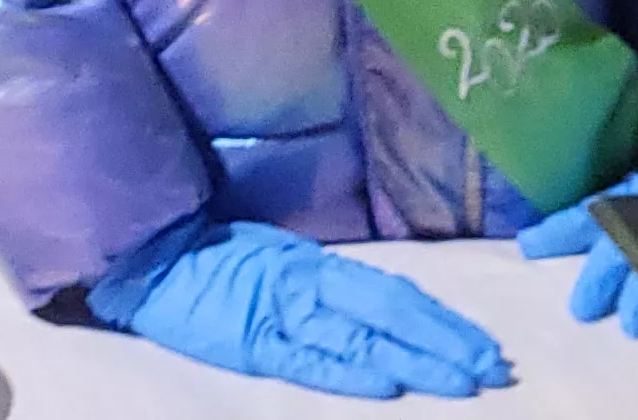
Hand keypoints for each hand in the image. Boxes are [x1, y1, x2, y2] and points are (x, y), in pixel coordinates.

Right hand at [88, 218, 510, 399]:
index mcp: (314, 266)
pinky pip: (307, 357)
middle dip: (447, 341)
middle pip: (392, 311)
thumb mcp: (272, 265)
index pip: (394, 292)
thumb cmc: (204, 264)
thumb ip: (321, 289)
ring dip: (418, 358)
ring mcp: (281, 311)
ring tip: (464, 379)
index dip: (442, 320)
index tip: (486, 345)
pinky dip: (348, 369)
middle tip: (495, 368)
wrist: (141, 255)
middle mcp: (308, 283)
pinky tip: (386, 383)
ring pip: (363, 334)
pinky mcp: (251, 340)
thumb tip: (380, 314)